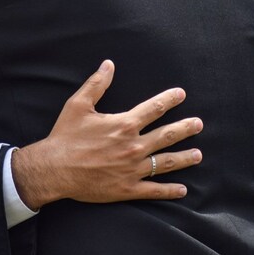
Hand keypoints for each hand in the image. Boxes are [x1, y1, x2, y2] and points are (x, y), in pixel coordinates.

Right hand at [11, 60, 201, 209]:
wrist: (54, 169)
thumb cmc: (65, 136)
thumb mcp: (78, 105)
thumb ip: (96, 84)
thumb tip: (108, 64)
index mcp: (124, 124)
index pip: (154, 108)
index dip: (169, 100)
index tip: (181, 95)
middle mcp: (134, 146)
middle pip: (167, 135)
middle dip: (185, 128)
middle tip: (199, 124)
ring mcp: (133, 169)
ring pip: (166, 162)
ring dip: (185, 158)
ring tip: (198, 155)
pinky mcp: (128, 188)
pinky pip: (154, 189)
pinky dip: (170, 190)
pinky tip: (182, 189)